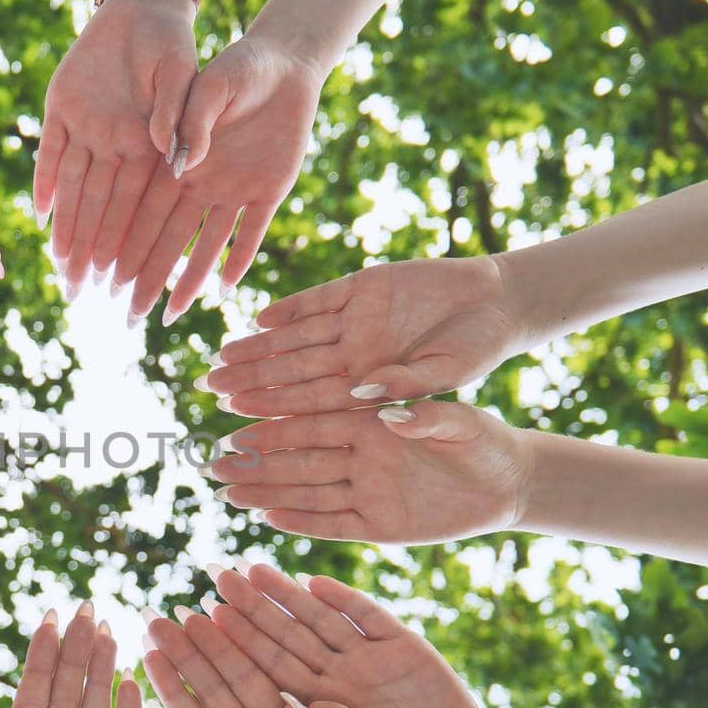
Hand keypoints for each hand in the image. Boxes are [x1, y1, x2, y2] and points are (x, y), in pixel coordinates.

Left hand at [35, 0, 196, 299]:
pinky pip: (49, 150)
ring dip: (67, 228)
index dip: (126, 242)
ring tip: (61, 269)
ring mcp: (85, 128)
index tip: (119, 280)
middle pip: (100, 208)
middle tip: (81, 293)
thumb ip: (177, 117)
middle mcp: (114, 145)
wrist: (141, 5)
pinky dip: (44, 180)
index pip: (135, 205)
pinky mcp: (59, 106)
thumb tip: (175, 162)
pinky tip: (40, 216)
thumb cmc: (172, 41)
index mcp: (146, 146)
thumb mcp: (182, 75)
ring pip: (72, 188)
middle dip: (91, 251)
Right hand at [114, 36, 320, 325]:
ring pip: (205, 246)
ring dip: (187, 281)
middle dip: (147, 276)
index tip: (105, 274)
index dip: (125, 242)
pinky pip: (252, 233)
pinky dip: (238, 260)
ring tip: (167, 316)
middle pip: (168, 239)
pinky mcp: (269, 191)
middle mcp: (201, 183)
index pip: (145, 210)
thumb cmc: (239, 67)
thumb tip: (180, 165)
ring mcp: (235, 191)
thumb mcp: (210, 85)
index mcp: (179, 161)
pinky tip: (222, 292)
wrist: (286, 63)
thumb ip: (193, 121)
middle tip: (127, 313)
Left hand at [200, 257, 517, 415]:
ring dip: (260, 346)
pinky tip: (261, 317)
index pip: (312, 402)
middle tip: (209, 390)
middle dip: (252, 380)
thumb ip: (406, 384)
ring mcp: (354, 321)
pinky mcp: (361, 286)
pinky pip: (319, 300)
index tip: (238, 422)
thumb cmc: (478, 348)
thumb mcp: (447, 371)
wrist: (498, 300)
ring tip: (222, 357)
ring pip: (297, 337)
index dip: (276, 410)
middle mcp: (353, 355)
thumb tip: (364, 395)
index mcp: (369, 383)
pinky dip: (292, 307)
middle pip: (293, 371)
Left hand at [201, 564, 502, 707]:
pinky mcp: (402, 643)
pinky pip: (368, 616)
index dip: (240, 644)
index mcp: (319, 704)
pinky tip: (315, 581)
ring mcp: (366, 656)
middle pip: (285, 635)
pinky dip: (344, 598)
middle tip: (217, 575)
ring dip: (288, 593)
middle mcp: (335, 674)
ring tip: (255, 568)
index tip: (207, 619)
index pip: (270, 669)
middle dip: (252, 607)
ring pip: (319, 618)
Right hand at [209, 402, 533, 543]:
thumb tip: (384, 402)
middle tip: (212, 460)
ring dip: (266, 490)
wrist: (509, 483)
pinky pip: (333, 523)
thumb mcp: (463, 424)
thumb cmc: (486, 442)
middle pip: (297, 457)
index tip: (236, 420)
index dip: (275, 421)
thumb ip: (426, 413)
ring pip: (306, 491)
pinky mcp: (380, 524)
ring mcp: (367, 490)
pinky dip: (302, 522)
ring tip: (225, 491)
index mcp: (372, 423)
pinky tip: (267, 518)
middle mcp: (360, 456)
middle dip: (255, 459)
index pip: (314, 421)